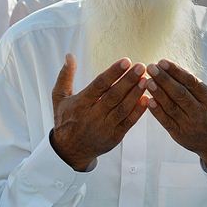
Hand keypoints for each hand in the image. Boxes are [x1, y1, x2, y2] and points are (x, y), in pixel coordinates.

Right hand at [51, 55, 148, 170]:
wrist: (69, 150)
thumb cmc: (66, 119)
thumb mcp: (59, 98)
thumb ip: (65, 76)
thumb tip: (69, 56)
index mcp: (81, 103)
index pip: (99, 85)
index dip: (113, 73)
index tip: (126, 61)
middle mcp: (93, 115)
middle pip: (114, 95)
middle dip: (129, 80)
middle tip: (141, 67)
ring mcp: (105, 128)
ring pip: (123, 109)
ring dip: (136, 94)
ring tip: (146, 80)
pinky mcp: (114, 137)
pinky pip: (128, 123)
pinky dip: (138, 111)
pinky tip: (147, 99)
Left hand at [145, 53, 206, 174]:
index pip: (191, 82)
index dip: (177, 72)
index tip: (163, 61)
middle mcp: (200, 112)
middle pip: (179, 93)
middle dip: (164, 79)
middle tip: (150, 67)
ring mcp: (189, 124)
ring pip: (171, 107)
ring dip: (158, 93)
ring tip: (146, 81)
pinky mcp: (180, 135)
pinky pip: (166, 121)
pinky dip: (157, 112)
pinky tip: (147, 100)